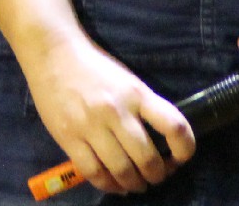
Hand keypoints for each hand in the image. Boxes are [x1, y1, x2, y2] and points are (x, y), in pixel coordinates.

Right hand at [23, 33, 193, 195]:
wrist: (53, 52)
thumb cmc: (94, 66)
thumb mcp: (127, 81)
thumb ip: (144, 109)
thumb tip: (161, 144)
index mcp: (137, 94)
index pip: (174, 125)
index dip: (185, 149)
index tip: (181, 158)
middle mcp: (116, 110)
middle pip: (148, 158)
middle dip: (157, 175)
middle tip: (155, 176)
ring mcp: (91, 125)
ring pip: (122, 170)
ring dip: (134, 184)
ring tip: (135, 184)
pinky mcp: (68, 137)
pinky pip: (93, 172)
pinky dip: (108, 185)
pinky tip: (113, 183)